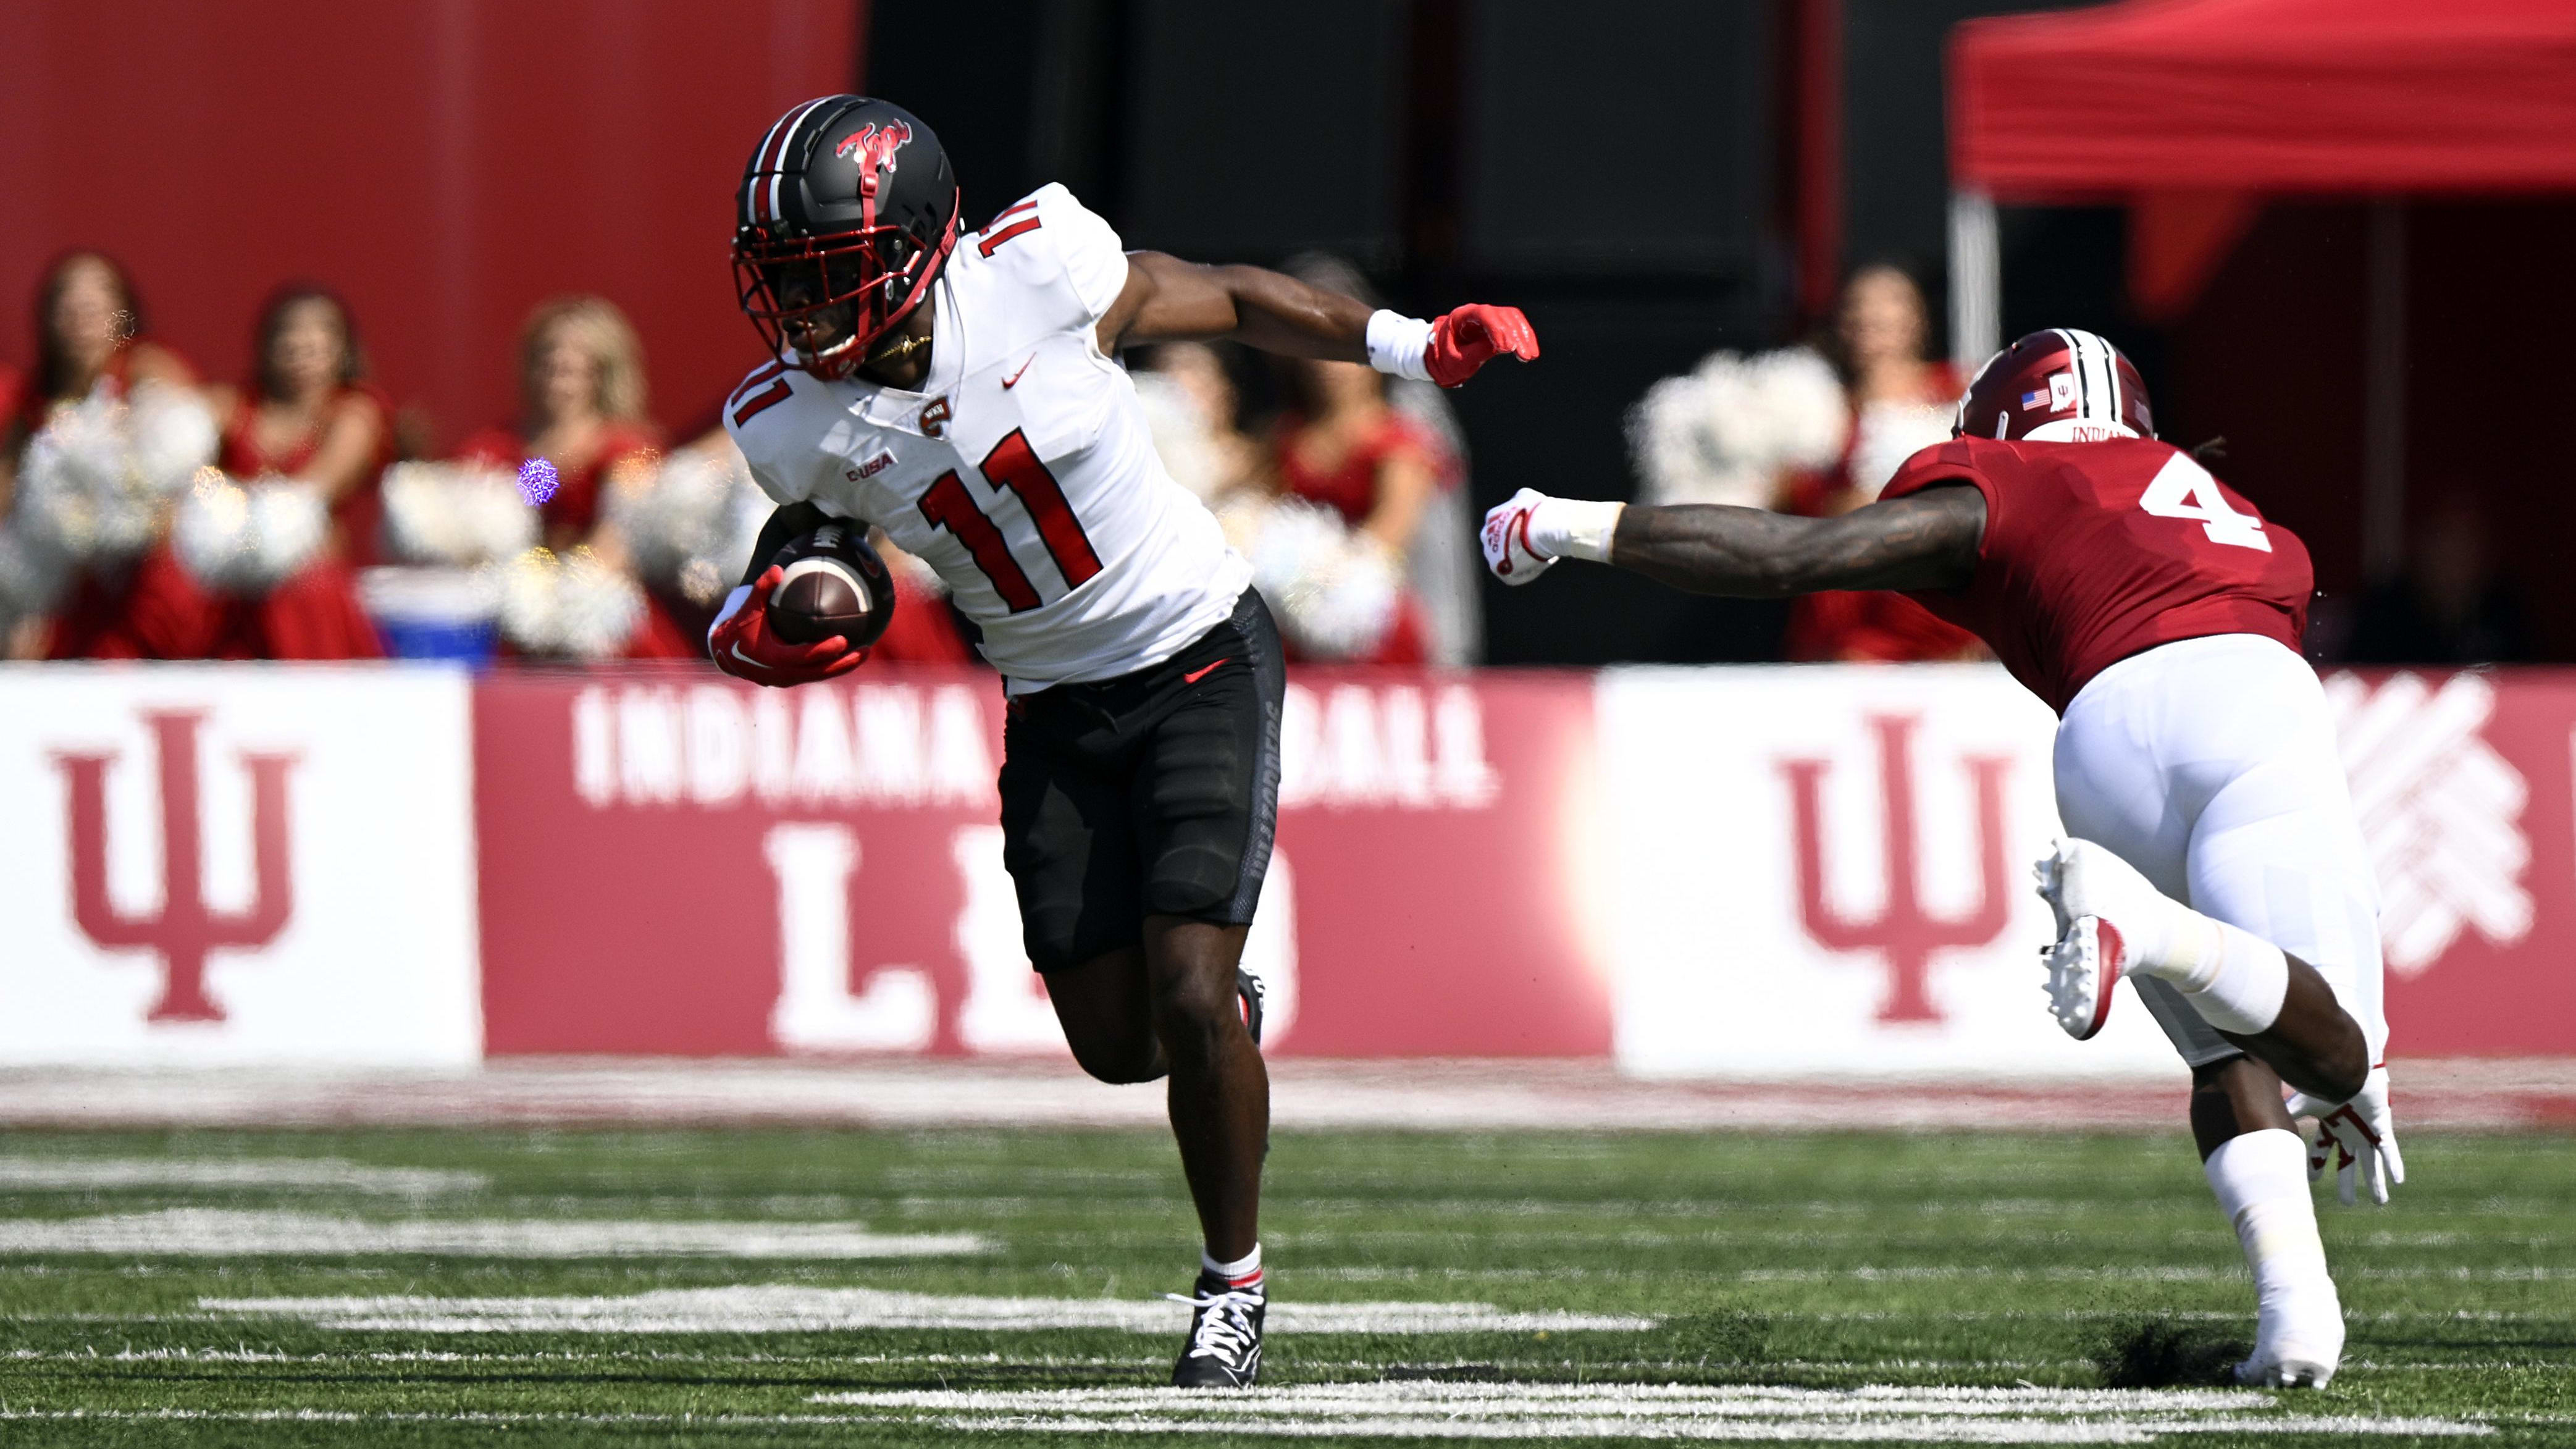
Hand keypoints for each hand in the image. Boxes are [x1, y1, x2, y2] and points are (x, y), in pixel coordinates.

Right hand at [708, 565, 866, 686]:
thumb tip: (778, 569)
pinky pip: (816, 674)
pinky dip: (833, 666)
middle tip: (865, 649)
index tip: (843, 639)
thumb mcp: (748, 607)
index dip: (823, 650)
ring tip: (865, 652)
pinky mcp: (791, 679)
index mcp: (771, 658)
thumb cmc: (739, 626)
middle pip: (818, 671)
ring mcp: (787, 679)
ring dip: (843, 666)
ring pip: (820, 675)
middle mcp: (780, 674)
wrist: (725, 653)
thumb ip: (762, 588)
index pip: (803, 656)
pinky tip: (851, 654)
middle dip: (843, 663)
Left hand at [1426, 305, 1538, 387]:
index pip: (1483, 315)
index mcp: (1460, 317)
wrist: (1440, 358)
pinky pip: (1514, 325)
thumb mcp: (1456, 361)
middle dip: (1516, 336)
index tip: (1507, 348)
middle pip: (1501, 315)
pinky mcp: (1496, 326)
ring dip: (1524, 336)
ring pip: (1512, 318)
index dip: (1497, 329)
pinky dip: (1523, 336)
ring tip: (1530, 355)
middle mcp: (1476, 312)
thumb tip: (1499, 346)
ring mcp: (1487, 317)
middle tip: (1525, 356)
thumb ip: (1477, 352)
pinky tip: (1529, 350)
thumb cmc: (1443, 359)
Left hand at [1480, 488, 1558, 585]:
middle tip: (1535, 546)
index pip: (1502, 526)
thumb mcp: (1528, 497)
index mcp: (1492, 517)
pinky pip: (1510, 575)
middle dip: (1515, 546)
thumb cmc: (1538, 510)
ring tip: (1540, 558)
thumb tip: (1521, 501)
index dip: (1519, 530)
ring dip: (1521, 561)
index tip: (1534, 532)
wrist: (1540, 526)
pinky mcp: (1496, 568)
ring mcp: (1489, 552)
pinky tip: (1541, 566)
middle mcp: (1485, 535)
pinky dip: (1526, 573)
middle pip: (1499, 544)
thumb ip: (1521, 500)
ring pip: (1504, 560)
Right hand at [2287, 1065, 2404, 1205]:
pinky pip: (2389, 1151)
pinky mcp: (2381, 1128)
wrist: (2349, 1068)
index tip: (2311, 1181)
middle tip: (2348, 1203)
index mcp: (2330, 1126)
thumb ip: (2289, 1113)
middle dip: (2347, 1183)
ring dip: (2375, 1182)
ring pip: (2371, 1163)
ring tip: (2380, 1202)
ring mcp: (2366, 1132)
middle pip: (2348, 1163)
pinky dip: (2393, 1165)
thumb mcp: (2302, 1102)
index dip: (2316, 1165)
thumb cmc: (2325, 1082)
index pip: (2321, 1151)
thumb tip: (2263, 1124)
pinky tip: (2398, 1181)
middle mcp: (2349, 1132)